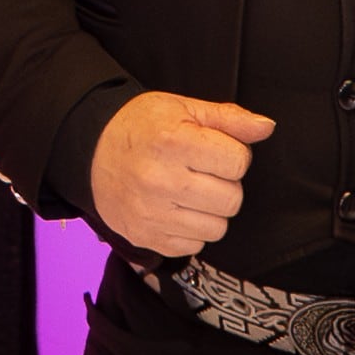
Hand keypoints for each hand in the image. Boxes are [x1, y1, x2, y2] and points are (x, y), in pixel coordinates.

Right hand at [89, 92, 272, 257]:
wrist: (88, 150)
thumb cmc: (140, 127)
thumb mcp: (182, 109)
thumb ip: (228, 118)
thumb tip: (266, 127)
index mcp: (172, 142)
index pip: (238, 161)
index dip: (232, 153)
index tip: (212, 149)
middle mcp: (159, 180)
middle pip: (232, 199)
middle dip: (224, 183)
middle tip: (200, 170)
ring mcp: (151, 213)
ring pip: (218, 227)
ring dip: (210, 210)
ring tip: (188, 190)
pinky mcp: (145, 237)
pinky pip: (195, 245)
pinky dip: (191, 228)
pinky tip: (174, 207)